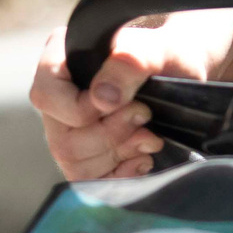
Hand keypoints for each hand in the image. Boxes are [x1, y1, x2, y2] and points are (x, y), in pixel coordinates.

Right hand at [27, 10, 232, 181]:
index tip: (118, 102)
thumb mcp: (158, 49)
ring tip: (149, 136)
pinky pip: (89, 183)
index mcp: (63, 60)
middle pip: (61, 138)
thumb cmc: (169, 55)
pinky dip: (121, 175)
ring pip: (73, 164)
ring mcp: (70, 130)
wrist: (187, 77)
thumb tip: (102, 98)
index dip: (79, 109)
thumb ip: (130, 62)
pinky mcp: (88, 157)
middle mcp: (60, 98)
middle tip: (144, 116)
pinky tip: (142, 157)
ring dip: (118, 153)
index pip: (46, 94)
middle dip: (109, 134)